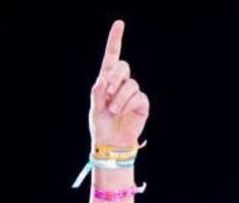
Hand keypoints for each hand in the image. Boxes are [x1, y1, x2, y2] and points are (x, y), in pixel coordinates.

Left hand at [88, 19, 149, 148]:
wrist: (111, 143)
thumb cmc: (101, 125)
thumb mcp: (96, 106)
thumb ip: (100, 90)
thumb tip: (108, 77)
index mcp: (108, 81)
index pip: (112, 57)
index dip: (116, 40)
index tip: (119, 24)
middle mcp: (121, 84)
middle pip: (123, 66)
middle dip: (115, 77)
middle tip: (108, 91)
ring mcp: (132, 93)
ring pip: (130, 84)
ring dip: (119, 98)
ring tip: (113, 111)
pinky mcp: (142, 103)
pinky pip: (137, 96)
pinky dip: (128, 104)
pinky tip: (122, 113)